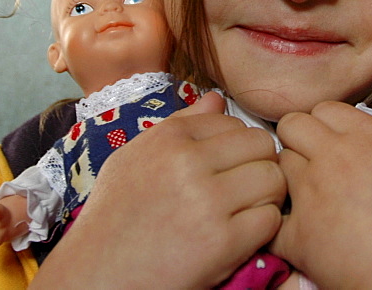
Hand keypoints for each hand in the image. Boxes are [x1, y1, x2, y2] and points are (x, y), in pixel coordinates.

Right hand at [30, 92, 286, 287]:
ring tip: (245, 211)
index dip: (237, 147)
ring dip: (267, 197)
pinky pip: (270, 220)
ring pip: (274, 179)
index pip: (234, 122)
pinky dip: (262, 230)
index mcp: (169, 138)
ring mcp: (207, 202)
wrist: (97, 274)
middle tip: (246, 189)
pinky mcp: (222, 242)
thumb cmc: (113, 216)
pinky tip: (241, 236)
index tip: (226, 168)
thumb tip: (216, 99)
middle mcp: (189, 162)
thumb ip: (178, 125)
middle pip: (262, 145)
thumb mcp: (133, 158)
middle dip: (260, 165)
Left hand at [271, 101, 371, 288]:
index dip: (329, 126)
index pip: (326, 109)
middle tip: (318, 169)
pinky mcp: (299, 235)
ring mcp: (312, 193)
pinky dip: (278, 228)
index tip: (340, 148)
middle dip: (300, 143)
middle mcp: (334, 155)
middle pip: (292, 126)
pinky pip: (270, 219)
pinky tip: (300, 239)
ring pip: (278, 166)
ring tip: (309, 202)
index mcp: (369, 136)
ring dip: (289, 180)